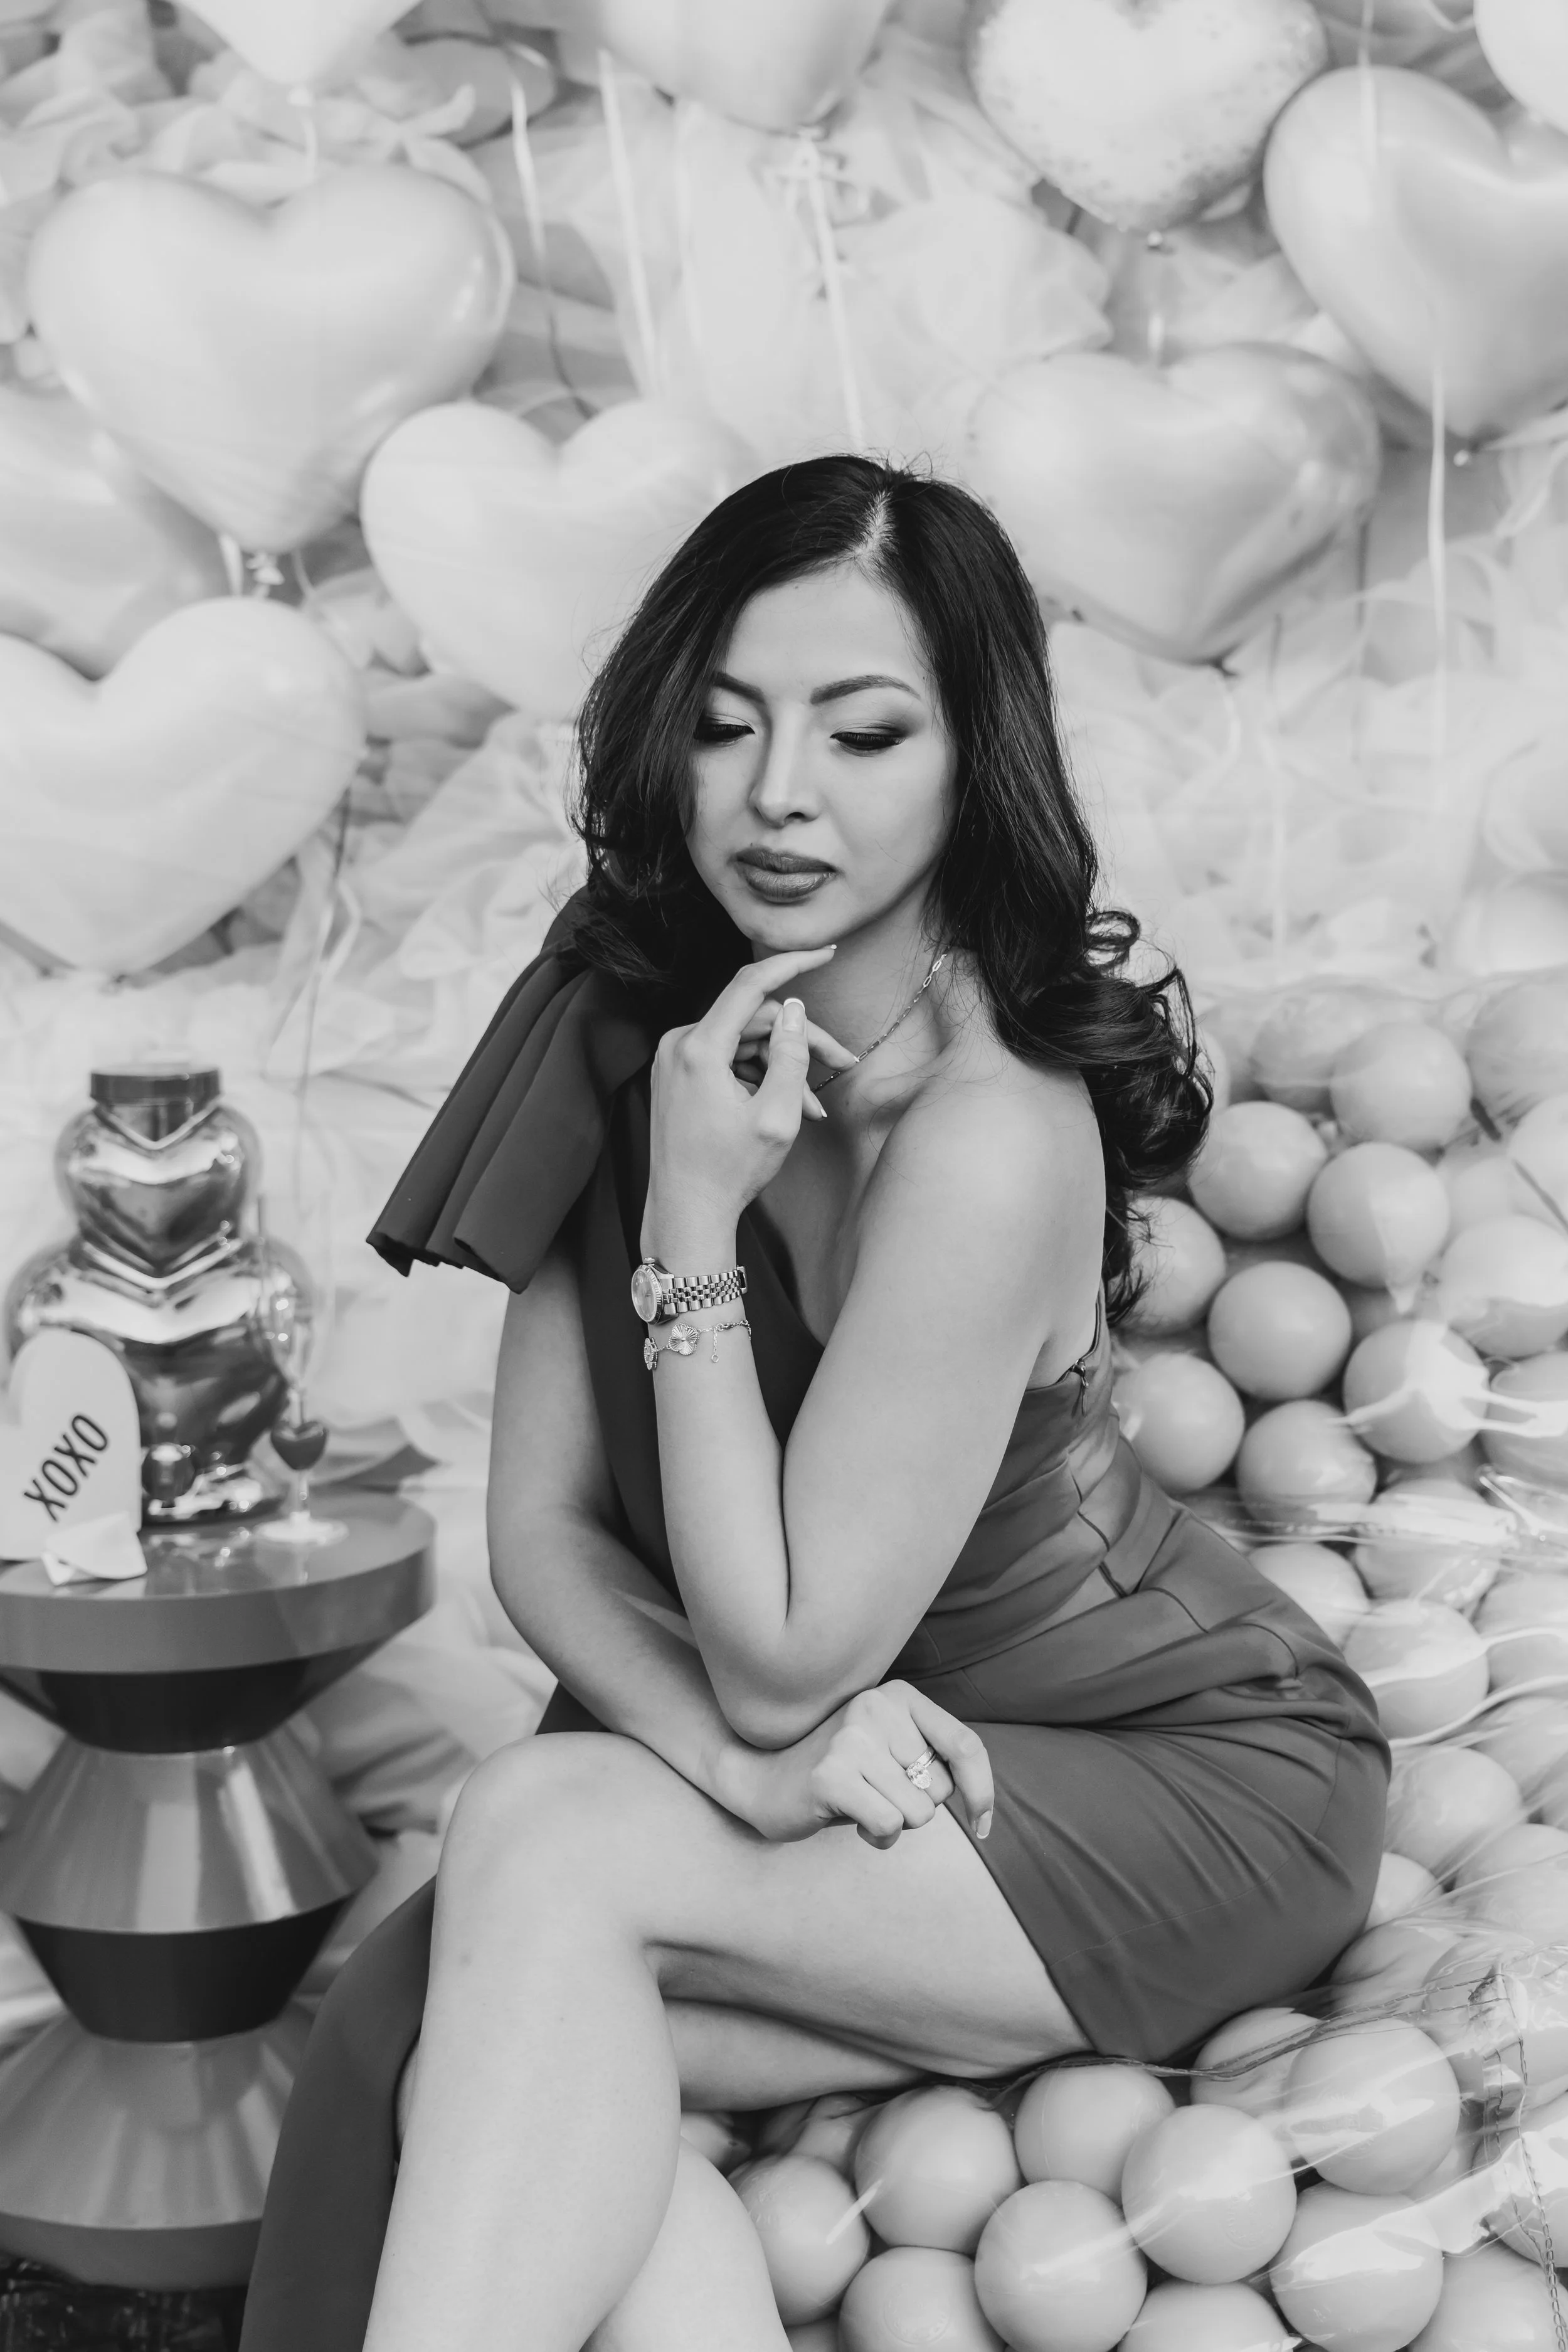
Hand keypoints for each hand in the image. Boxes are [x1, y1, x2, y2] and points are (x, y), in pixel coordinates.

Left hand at [644, 947, 854, 1240]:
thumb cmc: (728, 1173)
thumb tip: (796, 1009)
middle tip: (842, 1063)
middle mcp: (678, 1045)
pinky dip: (758, 1078)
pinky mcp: (677, 1076)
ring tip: (813, 1107)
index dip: (792, 963)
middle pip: (753, 1019)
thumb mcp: (777, 1116)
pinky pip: (726, 1061)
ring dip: (782, 1067)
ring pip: (743, 1042)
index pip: (750, 984)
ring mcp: (674, 1060)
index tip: (826, 952)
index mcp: (698, 1049)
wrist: (685, 1215)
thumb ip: (792, 1056)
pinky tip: (786, 1108)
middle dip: (800, 1040)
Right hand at [723, 1682, 993, 1852]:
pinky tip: (849, 1820)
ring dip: (895, 1823)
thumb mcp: (890, 1747)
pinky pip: (889, 1826)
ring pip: (918, 1812)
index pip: (965, 1745)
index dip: (982, 1790)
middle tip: (876, 1794)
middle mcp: (876, 1708)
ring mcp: (851, 1740)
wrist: (762, 1778)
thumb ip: (932, 1755)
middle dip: (917, 1805)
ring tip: (861, 1804)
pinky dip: (876, 1837)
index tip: (982, 1824)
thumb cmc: (842, 1772)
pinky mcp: (831, 1775)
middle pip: (941, 1788)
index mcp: (898, 1696)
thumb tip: (982, 1799)